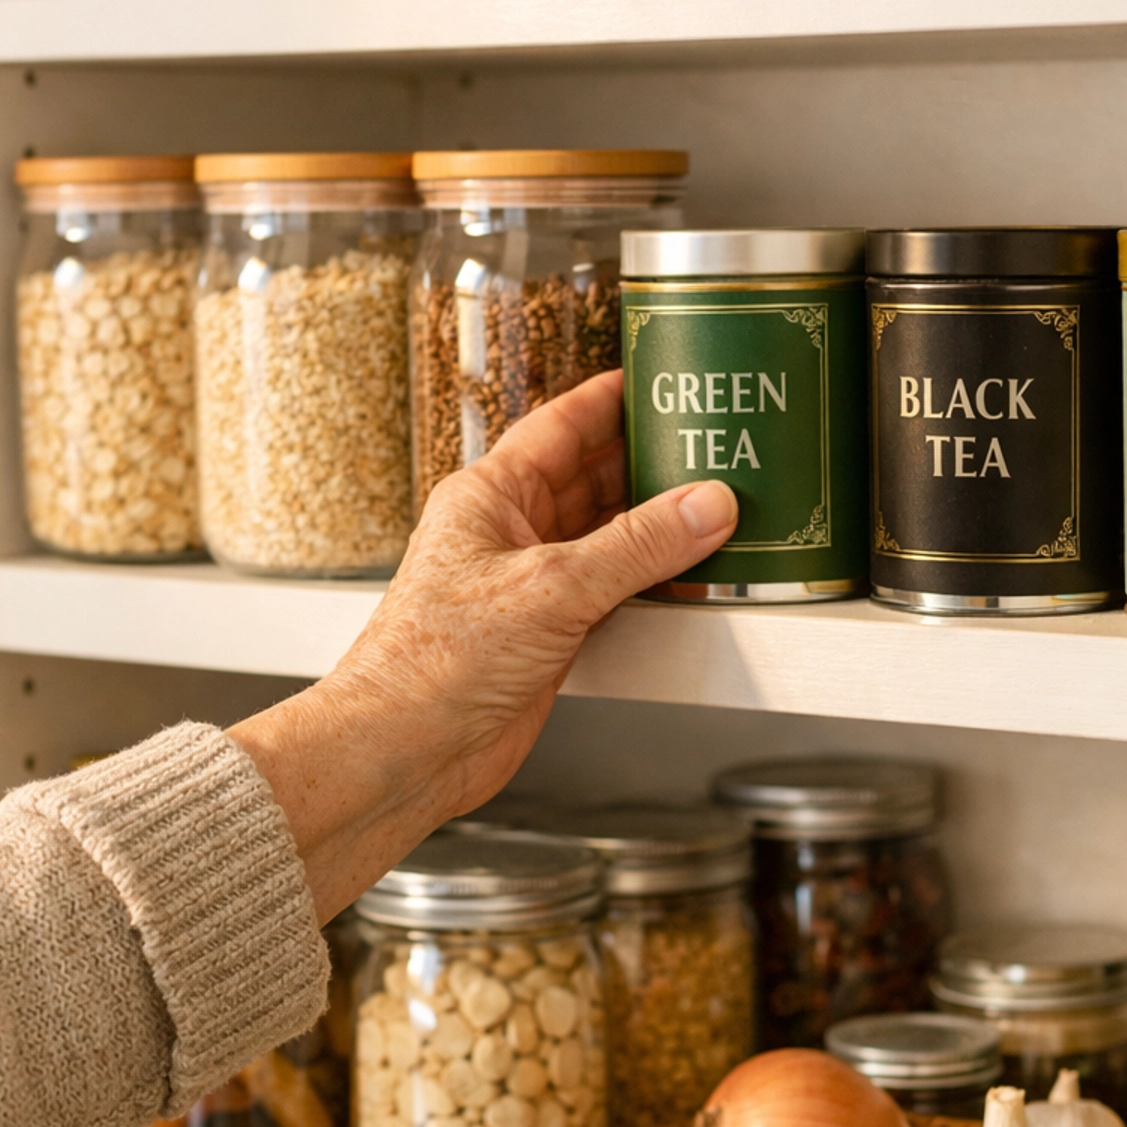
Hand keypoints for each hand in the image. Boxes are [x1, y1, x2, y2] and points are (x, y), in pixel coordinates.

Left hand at [230, 371, 736, 920]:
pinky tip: (693, 573)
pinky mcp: (550, 633)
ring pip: (609, 535)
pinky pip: (614, 588)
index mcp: (490, 495)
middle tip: (715, 442)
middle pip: (595, 478)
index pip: (563, 425)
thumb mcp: (550, 588)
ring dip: (659, 525)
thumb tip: (706, 503)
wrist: (404, 751)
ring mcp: (531, 583)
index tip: (664, 376)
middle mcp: (510, 532)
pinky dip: (653, 579)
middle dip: (652, 461)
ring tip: (722, 502)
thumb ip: (636, 546)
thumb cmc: (433, 664)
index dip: (614, 397)